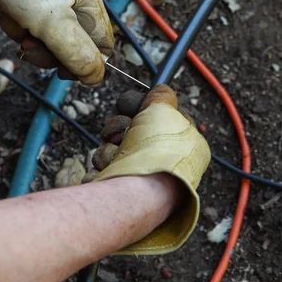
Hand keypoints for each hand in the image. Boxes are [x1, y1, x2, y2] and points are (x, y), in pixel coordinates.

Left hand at [0, 0, 113, 84]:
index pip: (102, 49)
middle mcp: (75, 5)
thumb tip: (95, 78)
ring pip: (44, 40)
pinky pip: (27, 27)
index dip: (84, 65)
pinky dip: (14, 23)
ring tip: (16, 19)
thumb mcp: (53, 23)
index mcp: (90, 7)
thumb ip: (77, 54)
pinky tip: (7, 9)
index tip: (61, 70)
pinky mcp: (30, 1)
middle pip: (70, 49)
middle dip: (46, 51)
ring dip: (25, 35)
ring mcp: (51, 3)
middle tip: (29, 43)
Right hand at [86, 85, 210, 254]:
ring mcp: (138, 178)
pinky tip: (108, 173)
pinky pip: (101, 171)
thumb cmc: (156, 152)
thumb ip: (161, 97)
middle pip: (126, 132)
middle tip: (121, 136)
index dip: (138, 109)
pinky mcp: (118, 192)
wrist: (139, 192)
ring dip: (108, 152)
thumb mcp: (164, 111)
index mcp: (180, 144)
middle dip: (117, 130)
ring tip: (116, 160)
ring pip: (109, 151)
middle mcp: (160, 161)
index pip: (154, 117)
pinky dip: (101, 170)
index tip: (128, 107)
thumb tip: (161, 89)